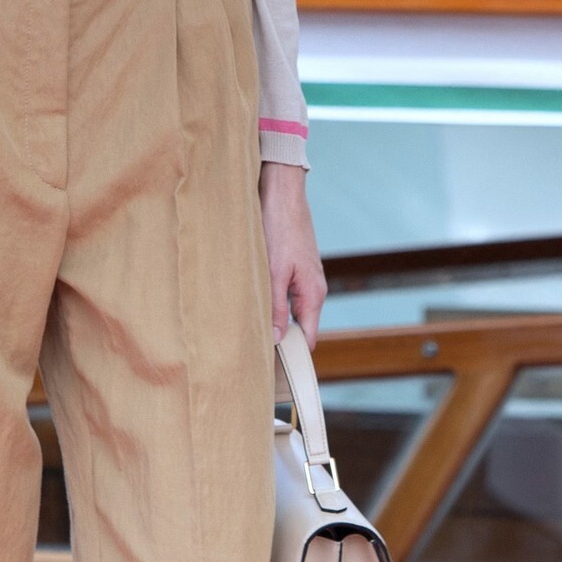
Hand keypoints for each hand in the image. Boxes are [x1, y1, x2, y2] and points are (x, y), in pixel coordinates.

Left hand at [259, 162, 324, 347]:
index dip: (292, 355)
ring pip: (289, 309)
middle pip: (298, 326)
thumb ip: (274, 307)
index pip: (306, 338)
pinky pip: (285, 293)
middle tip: (252, 350)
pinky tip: (252, 300)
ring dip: (272, 318)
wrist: (282, 193)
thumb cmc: (279, 228)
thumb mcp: (273, 272)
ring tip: (248, 328)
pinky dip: (271, 301)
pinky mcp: (294, 267)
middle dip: (279, 338)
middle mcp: (313, 288)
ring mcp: (304, 277)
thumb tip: (274, 339)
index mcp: (313, 294)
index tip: (271, 368)